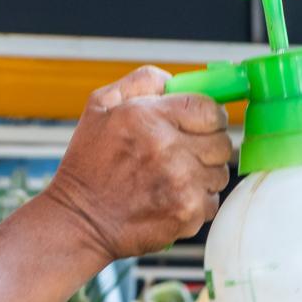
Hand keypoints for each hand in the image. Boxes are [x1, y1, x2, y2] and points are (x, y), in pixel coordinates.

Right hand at [37, 66, 232, 261]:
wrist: (79, 221)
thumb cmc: (88, 167)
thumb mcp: (99, 106)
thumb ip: (141, 82)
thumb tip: (175, 80)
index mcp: (149, 116)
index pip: (210, 109)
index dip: (208, 117)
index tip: (199, 125)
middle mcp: (168, 147)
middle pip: (222, 142)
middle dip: (207, 147)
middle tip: (183, 155)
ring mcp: (181, 182)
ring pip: (219, 173)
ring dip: (202, 176)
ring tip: (172, 180)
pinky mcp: (187, 212)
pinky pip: (211, 202)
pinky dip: (195, 203)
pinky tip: (169, 200)